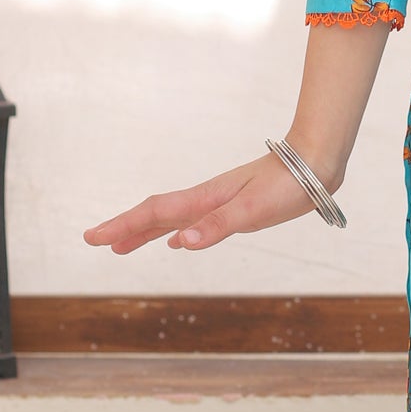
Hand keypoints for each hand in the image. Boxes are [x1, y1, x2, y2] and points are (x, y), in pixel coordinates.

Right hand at [82, 149, 324, 256]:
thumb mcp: (253, 211)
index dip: (123, 225)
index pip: (154, 214)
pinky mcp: (234, 207)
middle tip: (96, 241)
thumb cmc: (288, 186)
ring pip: (172, 219)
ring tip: (123, 246)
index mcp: (205, 200)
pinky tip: (178, 241)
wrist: (316, 165)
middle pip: (155, 215)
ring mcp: (219, 202)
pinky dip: (178, 232)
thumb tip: (181, 242)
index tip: (93, 238)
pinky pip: (195, 221)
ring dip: (146, 232)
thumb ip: (218, 226)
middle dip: (125, 228)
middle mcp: (207, 200)